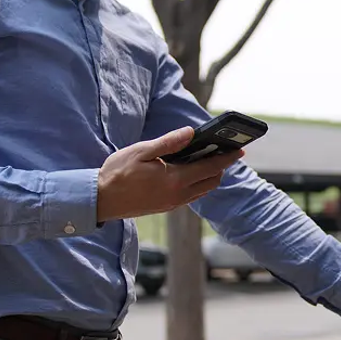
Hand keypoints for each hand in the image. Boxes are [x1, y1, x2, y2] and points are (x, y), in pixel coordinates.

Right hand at [96, 126, 243, 221]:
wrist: (100, 200)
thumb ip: (169, 142)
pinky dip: (197, 183)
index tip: (240, 150)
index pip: (210, 167)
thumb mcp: (141, 151)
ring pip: (203, 190)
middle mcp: (178, 195)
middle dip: (221, 167)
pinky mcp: (166, 207)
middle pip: (211, 181)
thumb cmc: (117, 172)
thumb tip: (191, 132)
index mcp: (174, 179)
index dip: (227, 158)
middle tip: (224, 152)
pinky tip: (189, 171)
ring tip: (209, 159)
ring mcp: (172, 204)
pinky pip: (191, 196)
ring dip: (210, 176)